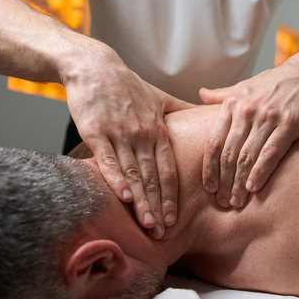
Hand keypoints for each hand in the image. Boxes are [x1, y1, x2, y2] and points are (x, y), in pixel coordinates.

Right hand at [65, 51, 193, 238]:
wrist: (94, 66)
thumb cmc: (126, 84)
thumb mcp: (158, 96)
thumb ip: (181, 110)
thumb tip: (204, 115)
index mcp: (158, 129)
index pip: (169, 169)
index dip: (172, 195)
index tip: (174, 218)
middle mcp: (142, 134)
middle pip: (153, 177)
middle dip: (157, 206)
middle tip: (161, 232)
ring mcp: (119, 134)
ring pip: (133, 173)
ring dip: (140, 201)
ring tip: (146, 224)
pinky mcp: (95, 132)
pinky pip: (108, 160)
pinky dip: (116, 180)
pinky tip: (124, 198)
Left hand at [200, 49, 298, 207]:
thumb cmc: (277, 82)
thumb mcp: (246, 85)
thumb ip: (222, 94)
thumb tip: (199, 93)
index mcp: (233, 104)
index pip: (214, 142)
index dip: (209, 168)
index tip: (208, 187)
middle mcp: (247, 111)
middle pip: (228, 154)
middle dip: (223, 182)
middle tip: (222, 202)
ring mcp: (268, 117)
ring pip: (247, 157)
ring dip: (239, 183)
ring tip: (236, 202)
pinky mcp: (290, 123)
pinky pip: (271, 152)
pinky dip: (260, 172)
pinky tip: (253, 188)